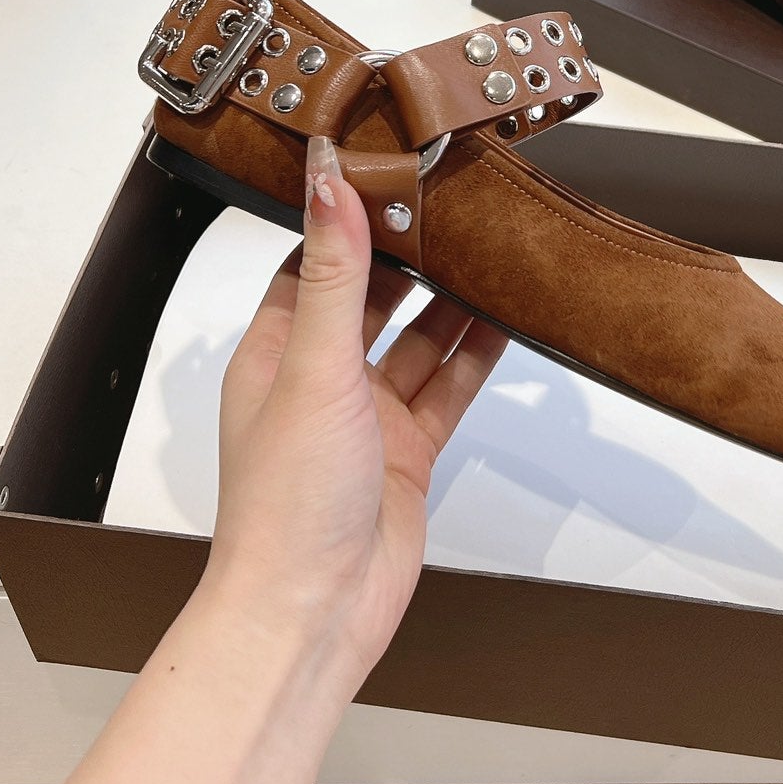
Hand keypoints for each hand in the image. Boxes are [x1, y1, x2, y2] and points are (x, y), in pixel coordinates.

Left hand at [201, 135, 506, 695]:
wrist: (313, 612)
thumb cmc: (284, 504)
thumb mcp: (312, 368)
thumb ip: (332, 273)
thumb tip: (324, 180)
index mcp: (275, 351)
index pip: (314, 261)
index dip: (351, 217)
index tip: (393, 171)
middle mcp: (319, 378)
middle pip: (372, 295)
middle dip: (413, 253)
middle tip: (461, 203)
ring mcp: (367, 416)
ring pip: (418, 339)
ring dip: (453, 300)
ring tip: (495, 249)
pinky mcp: (409, 451)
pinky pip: (448, 387)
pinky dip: (477, 355)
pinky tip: (507, 318)